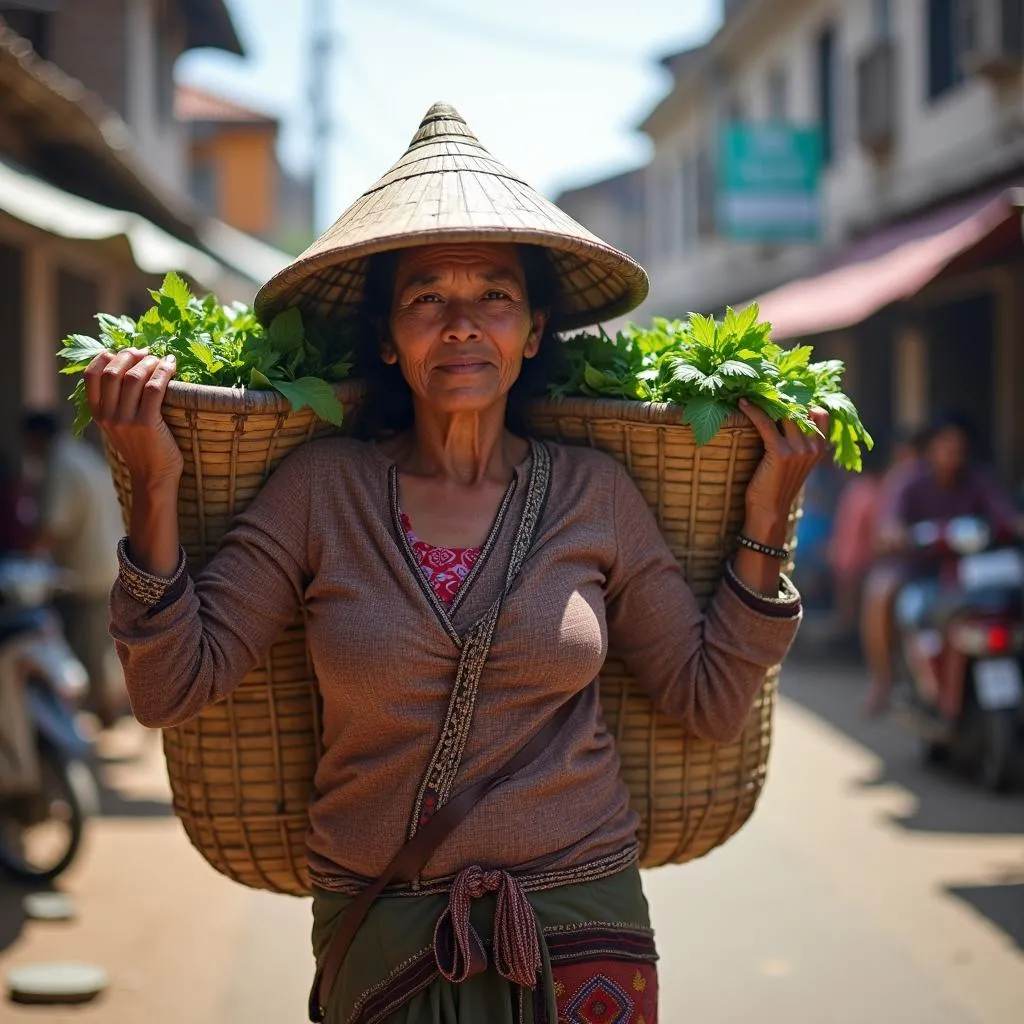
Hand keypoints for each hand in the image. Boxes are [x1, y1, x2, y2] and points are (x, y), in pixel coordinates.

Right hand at [85, 348, 182, 492]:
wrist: (153, 478)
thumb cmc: (143, 449)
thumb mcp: (120, 427)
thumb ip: (117, 404)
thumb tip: (129, 368)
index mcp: (98, 414)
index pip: (91, 375)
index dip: (107, 357)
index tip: (124, 351)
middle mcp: (108, 416)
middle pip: (113, 371)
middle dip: (131, 355)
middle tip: (147, 352)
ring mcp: (126, 420)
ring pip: (134, 377)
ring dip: (150, 362)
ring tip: (162, 360)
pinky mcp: (147, 424)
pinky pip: (154, 389)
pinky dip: (164, 372)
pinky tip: (172, 366)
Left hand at [740, 400, 829, 543]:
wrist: (768, 512)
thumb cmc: (775, 485)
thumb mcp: (793, 461)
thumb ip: (796, 440)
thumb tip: (781, 412)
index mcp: (821, 447)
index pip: (820, 411)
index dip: (802, 399)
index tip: (782, 390)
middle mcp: (814, 446)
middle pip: (800, 407)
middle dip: (781, 395)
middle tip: (761, 385)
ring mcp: (800, 449)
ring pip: (784, 412)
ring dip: (766, 400)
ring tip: (751, 391)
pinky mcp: (781, 453)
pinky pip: (766, 423)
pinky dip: (754, 411)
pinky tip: (742, 404)